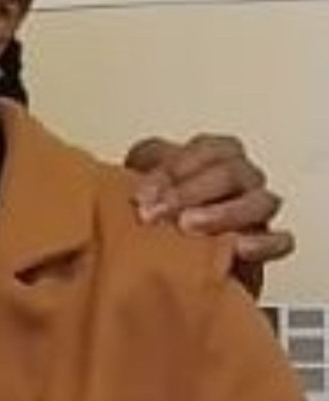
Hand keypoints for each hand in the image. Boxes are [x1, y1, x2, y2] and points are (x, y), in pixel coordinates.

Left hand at [125, 133, 290, 288]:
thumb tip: (121, 178)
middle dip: (190, 191)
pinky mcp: (267, 244)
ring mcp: (257, 210)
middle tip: (158, 212)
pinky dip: (262, 243)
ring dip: (223, 213)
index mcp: (214, 153)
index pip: (207, 148)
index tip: (143, 193)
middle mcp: (241, 177)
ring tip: (189, 228)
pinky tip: (235, 248)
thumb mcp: (141, 177)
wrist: (168, 252)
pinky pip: (281, 240)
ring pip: (260, 202)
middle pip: (231, 173)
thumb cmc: (156, 204)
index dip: (175, 168)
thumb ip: (137, 169)